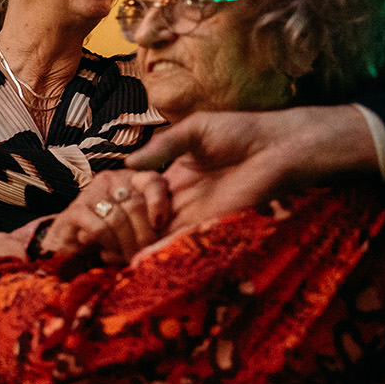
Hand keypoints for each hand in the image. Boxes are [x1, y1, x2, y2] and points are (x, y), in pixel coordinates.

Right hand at [38, 170, 170, 265]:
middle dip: (144, 236)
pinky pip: (100, 228)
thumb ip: (159, 220)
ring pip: (118, 218)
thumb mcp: (144, 227)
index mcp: (132, 179)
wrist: (74, 246)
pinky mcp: (75, 211)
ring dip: (126, 245)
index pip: (153, 181)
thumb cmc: (116, 238)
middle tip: (144, 254)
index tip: (160, 226)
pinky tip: (108, 254)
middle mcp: (111, 180)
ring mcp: (91, 193)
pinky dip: (109, 245)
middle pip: (136, 204)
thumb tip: (171, 229)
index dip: (159, 203)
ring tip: (127, 258)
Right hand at [128, 107, 377, 236]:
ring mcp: (197, 213)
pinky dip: (164, 248)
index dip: (125, 201)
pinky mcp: (212, 224)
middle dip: (128, 228)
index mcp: (175, 176)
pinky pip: (184, 240)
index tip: (109, 205)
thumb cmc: (240, 131)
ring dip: (142, 242)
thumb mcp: (193, 130)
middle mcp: (183, 198)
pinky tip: (141, 254)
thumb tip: (127, 161)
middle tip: (105, 236)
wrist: (279, 147)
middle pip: (148, 218)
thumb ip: (162, 146)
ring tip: (114, 252)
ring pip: (162, 234)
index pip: (141, 194)